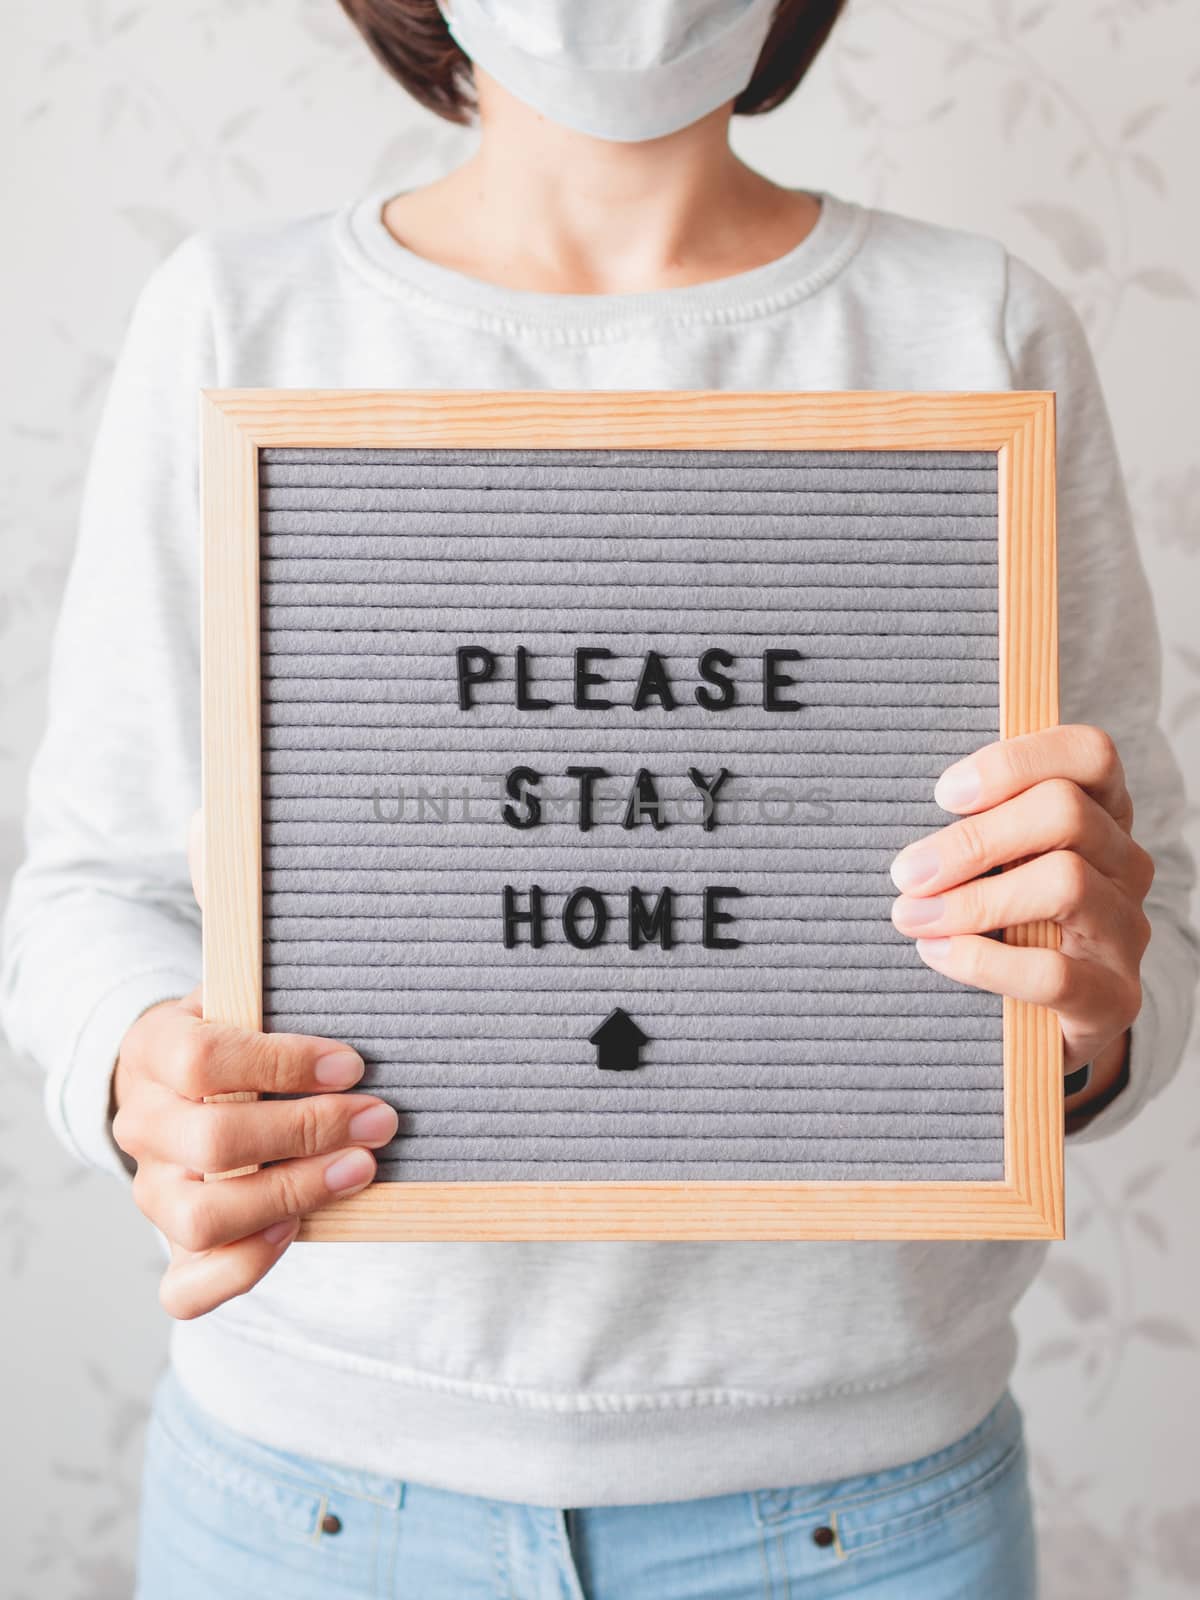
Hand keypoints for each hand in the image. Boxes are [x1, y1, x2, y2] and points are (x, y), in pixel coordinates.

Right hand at [111, 809, 397, 1319]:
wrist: (180, 1081)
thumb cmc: (232, 1018)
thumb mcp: (235, 963)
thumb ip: (226, 897)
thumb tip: (212, 820)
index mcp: (159, 1046)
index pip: (205, 1062)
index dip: (281, 1064)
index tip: (356, 1058)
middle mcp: (147, 1122)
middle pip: (207, 1148)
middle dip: (304, 1133)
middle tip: (381, 1118)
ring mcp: (156, 1188)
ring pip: (197, 1219)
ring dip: (291, 1199)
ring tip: (362, 1169)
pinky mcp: (176, 1243)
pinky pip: (184, 1287)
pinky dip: (239, 1272)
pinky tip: (296, 1237)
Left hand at [889, 725, 1153, 1083]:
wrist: (1036, 1021)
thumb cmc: (999, 922)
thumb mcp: (991, 863)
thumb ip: (971, 827)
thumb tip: (892, 804)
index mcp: (1100, 814)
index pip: (1089, 754)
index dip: (1016, 762)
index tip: (944, 794)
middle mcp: (1124, 864)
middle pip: (1066, 813)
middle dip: (974, 839)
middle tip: (907, 871)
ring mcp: (1125, 930)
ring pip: (1066, 883)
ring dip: (972, 899)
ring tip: (911, 916)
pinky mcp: (1114, 996)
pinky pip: (1053, 971)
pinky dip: (982, 961)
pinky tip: (937, 955)